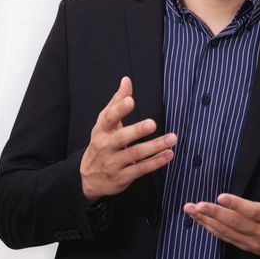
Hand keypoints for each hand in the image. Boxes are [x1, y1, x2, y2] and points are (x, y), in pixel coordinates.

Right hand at [79, 75, 177, 203]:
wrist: (88, 178)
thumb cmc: (101, 144)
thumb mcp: (104, 124)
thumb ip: (116, 102)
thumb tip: (126, 80)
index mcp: (101, 130)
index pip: (108, 118)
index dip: (119, 109)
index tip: (130, 100)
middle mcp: (105, 146)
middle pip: (121, 138)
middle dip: (137, 130)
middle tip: (152, 123)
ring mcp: (113, 163)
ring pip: (135, 154)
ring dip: (155, 147)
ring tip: (172, 139)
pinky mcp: (122, 177)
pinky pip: (141, 169)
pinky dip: (156, 162)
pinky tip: (168, 154)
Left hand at [185, 147, 259, 258]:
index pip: (253, 211)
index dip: (236, 205)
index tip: (220, 197)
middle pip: (235, 223)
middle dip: (213, 213)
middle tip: (195, 205)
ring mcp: (254, 241)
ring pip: (227, 232)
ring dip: (207, 221)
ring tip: (191, 210)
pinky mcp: (247, 246)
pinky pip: (226, 238)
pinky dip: (212, 230)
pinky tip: (199, 221)